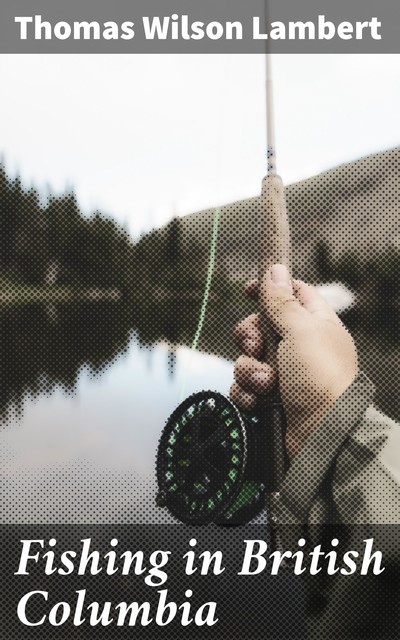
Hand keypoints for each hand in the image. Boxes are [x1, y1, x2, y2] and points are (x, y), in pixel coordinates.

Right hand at [230, 264, 358, 458]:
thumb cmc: (320, 378)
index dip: (269, 288)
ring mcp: (282, 373)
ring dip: (251, 372)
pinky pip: (243, 386)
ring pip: (246, 359)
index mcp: (313, 324)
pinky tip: (261, 402)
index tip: (249, 289)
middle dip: (250, 338)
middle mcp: (297, 347)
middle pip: (258, 327)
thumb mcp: (302, 330)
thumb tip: (275, 268)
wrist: (322, 433)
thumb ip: (283, 301)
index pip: (290, 294)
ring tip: (269, 385)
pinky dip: (248, 394)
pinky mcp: (268, 398)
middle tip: (259, 348)